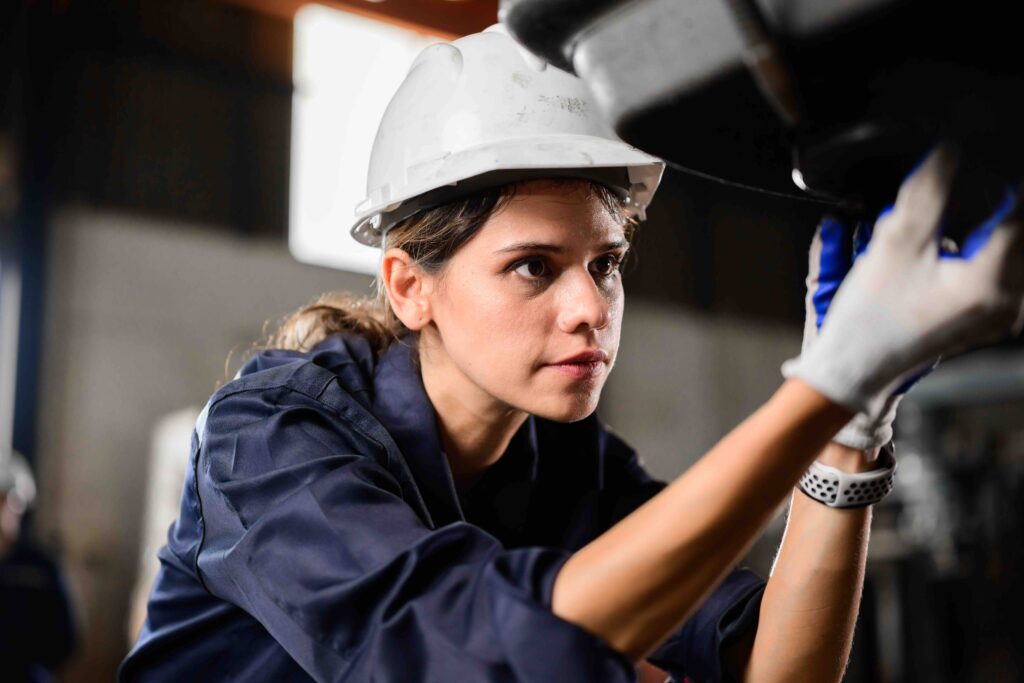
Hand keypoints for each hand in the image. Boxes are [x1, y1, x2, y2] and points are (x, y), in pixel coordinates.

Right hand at [783, 145, 1023, 421]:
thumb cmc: (868, 320)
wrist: (854, 370)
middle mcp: (1010, 301)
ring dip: (981, 224)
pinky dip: (977, 248)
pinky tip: (942, 247)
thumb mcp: (894, 244)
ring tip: (938, 226)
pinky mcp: (990, 316)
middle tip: (953, 190)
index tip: (977, 158)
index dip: (998, 177)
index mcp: (992, 283)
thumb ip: (928, 190)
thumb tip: (949, 148)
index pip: (1017, 208)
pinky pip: (998, 268)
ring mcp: (1003, 313)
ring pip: (1007, 247)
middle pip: (1015, 228)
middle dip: (987, 201)